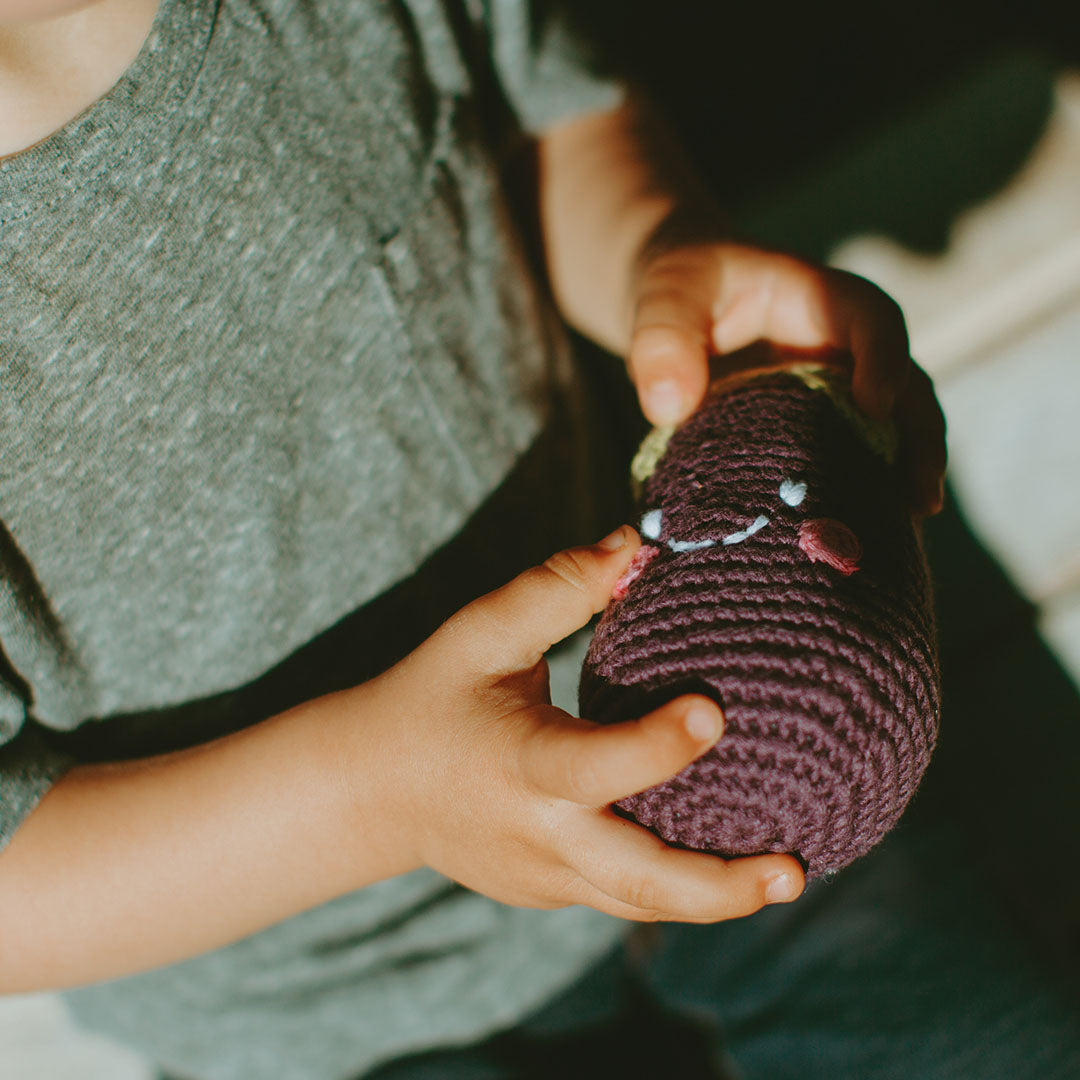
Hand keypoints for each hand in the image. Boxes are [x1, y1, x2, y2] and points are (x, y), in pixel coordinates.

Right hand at [352, 527, 804, 921]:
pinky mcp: (548, 888)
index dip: (656, 746)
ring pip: (640, 903)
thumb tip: (636, 542)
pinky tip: (724, 862)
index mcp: (521, 764)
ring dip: (714, 898)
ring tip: (785, 877)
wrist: (370, 790)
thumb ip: (557, 587)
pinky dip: (675, 884)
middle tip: (793, 872)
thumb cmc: (430, 697)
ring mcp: (544, 874)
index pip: (595, 765)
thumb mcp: (481, 632)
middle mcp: (538, 834)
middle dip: (720, 887)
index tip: (712, 714)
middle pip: (639, 882)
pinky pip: (622, 892)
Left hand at [628, 234, 946, 515]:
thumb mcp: (662, 299)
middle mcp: (846, 346)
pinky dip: (862, 493)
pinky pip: (853, 457)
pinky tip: (860, 538)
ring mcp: (840, 389)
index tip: (872, 406)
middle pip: (905, 385)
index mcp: (821, 300)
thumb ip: (661, 341)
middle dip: (919, 439)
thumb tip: (667, 409)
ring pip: (890, 430)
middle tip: (921, 497)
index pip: (872, 319)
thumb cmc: (680, 290)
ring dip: (902, 477)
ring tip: (904, 529)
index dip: (884, 358)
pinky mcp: (823, 426)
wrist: (681, 309)